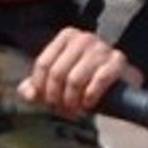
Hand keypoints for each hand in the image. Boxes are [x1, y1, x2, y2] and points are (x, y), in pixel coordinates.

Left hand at [17, 27, 133, 117]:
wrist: (120, 84)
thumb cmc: (87, 80)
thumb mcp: (60, 80)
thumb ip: (38, 84)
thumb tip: (26, 93)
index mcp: (67, 37)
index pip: (43, 64)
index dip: (41, 88)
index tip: (45, 102)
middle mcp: (84, 38)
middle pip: (57, 73)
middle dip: (56, 97)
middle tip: (61, 110)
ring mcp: (102, 48)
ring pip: (75, 80)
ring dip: (72, 101)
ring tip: (74, 110)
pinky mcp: (118, 60)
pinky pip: (99, 80)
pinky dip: (90, 96)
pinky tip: (89, 104)